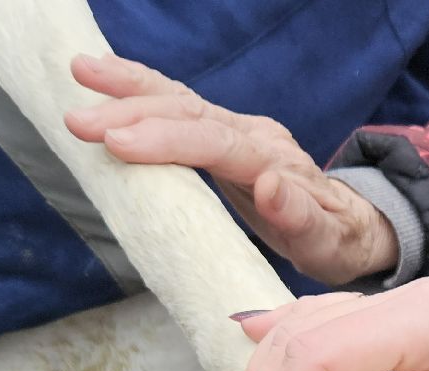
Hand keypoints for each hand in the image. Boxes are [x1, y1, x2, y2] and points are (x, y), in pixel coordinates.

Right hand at [65, 54, 398, 285]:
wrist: (349, 227)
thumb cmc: (334, 240)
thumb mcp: (326, 241)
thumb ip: (301, 217)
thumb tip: (271, 186)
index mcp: (273, 160)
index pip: (215, 143)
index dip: (167, 141)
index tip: (118, 144)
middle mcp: (253, 136)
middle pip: (190, 115)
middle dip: (133, 113)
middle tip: (80, 122)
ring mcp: (237, 130)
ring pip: (179, 100)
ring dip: (129, 87)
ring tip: (81, 71)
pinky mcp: (222, 134)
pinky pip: (177, 106)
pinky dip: (141, 90)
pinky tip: (104, 76)